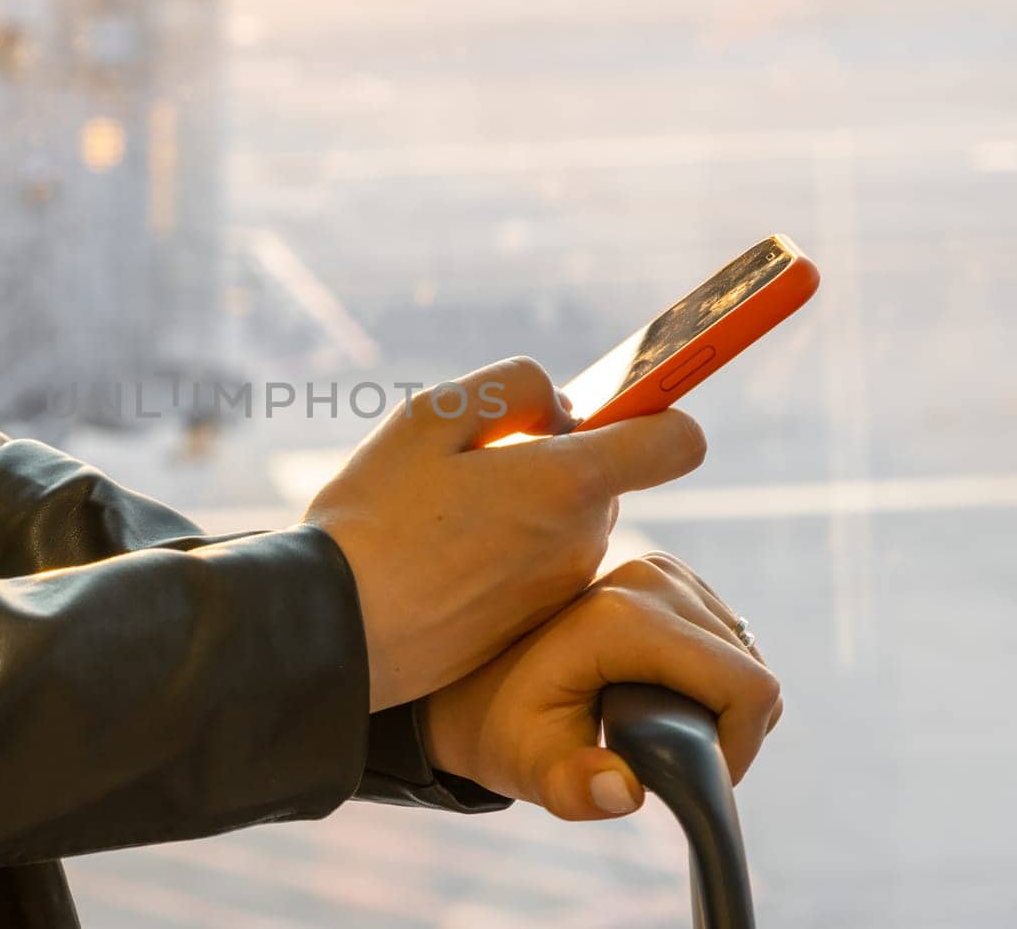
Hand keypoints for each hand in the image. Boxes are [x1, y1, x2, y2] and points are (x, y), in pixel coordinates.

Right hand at [302, 357, 706, 709]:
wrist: (339, 629)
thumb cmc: (377, 516)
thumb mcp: (432, 415)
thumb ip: (515, 387)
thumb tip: (562, 410)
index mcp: (569, 482)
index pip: (677, 440)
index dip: (653, 411)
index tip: (605, 408)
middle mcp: (583, 540)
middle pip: (602, 476)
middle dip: (551, 458)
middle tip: (467, 466)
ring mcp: (561, 589)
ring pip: (565, 519)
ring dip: (522, 504)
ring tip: (443, 516)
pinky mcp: (533, 624)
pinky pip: (539, 564)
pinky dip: (504, 550)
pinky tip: (442, 557)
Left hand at [420, 553, 783, 820]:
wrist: (470, 680)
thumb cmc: (502, 729)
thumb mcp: (528, 769)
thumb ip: (574, 788)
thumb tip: (623, 792)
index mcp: (624, 619)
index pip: (748, 687)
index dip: (740, 748)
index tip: (696, 778)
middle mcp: (650, 577)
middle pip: (753, 671)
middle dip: (730, 731)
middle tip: (672, 762)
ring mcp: (661, 567)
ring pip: (745, 653)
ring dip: (720, 703)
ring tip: (660, 730)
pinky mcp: (666, 572)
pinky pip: (727, 636)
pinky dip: (712, 676)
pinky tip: (660, 696)